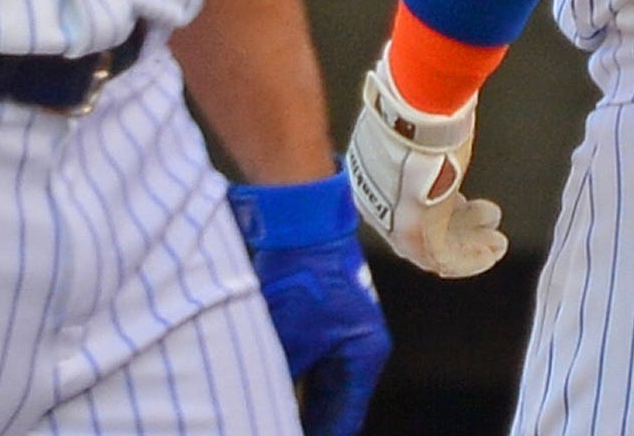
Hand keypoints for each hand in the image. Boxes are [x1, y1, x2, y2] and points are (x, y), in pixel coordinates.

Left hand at [226, 171, 392, 435]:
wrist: (300, 219)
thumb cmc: (302, 277)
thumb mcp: (289, 340)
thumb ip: (284, 382)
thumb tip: (268, 406)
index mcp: (365, 355)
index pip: (342, 418)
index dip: (319, 433)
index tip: (285, 435)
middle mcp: (361, 346)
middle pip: (332, 402)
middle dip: (306, 418)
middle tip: (274, 426)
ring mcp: (344, 330)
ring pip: (318, 381)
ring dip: (295, 396)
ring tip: (269, 412)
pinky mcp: (324, 316)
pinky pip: (309, 359)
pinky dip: (291, 374)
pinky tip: (269, 384)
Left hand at [345, 48, 506, 277]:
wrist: (413, 110)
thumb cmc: (416, 103)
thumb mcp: (416, 118)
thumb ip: (423, 130)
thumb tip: (438, 117)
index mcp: (371, 172)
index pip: (402, 200)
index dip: (436, 202)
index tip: (461, 201)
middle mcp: (377, 203)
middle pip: (419, 223)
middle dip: (456, 223)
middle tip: (484, 219)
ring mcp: (394, 221)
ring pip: (435, 243)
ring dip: (468, 242)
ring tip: (495, 239)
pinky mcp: (416, 235)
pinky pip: (445, 258)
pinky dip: (472, 257)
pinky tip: (494, 251)